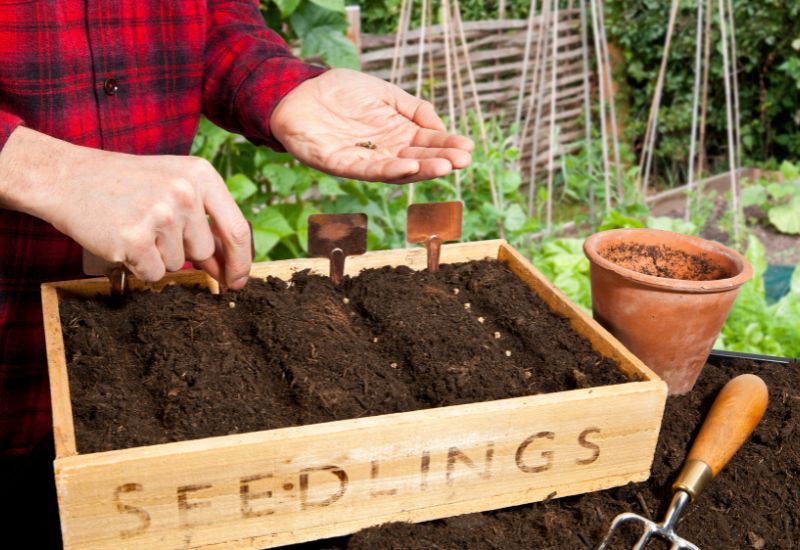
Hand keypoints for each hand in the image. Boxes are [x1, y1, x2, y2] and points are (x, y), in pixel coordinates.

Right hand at [0, 127, 250, 287]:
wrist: (66, 177)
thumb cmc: (125, 184)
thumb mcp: (174, 185)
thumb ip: (204, 220)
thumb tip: (228, 267)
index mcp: (201, 175)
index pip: (237, 229)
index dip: (241, 261)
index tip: (239, 280)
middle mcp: (185, 193)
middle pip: (203, 251)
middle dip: (183, 252)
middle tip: (152, 228)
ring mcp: (160, 215)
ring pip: (176, 264)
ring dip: (156, 256)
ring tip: (134, 226)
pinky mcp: (135, 239)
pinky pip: (152, 273)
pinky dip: (138, 266)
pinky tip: (122, 240)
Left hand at [270, 69, 473, 183]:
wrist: (299, 91)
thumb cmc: (341, 91)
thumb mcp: (385, 94)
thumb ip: (413, 109)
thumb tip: (440, 127)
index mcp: (396, 134)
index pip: (427, 143)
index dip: (447, 146)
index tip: (468, 148)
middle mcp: (383, 151)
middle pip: (417, 159)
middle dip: (441, 160)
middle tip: (463, 161)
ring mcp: (363, 160)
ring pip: (397, 170)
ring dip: (421, 170)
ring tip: (444, 167)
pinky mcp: (341, 164)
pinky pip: (368, 170)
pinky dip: (389, 170)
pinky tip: (408, 166)